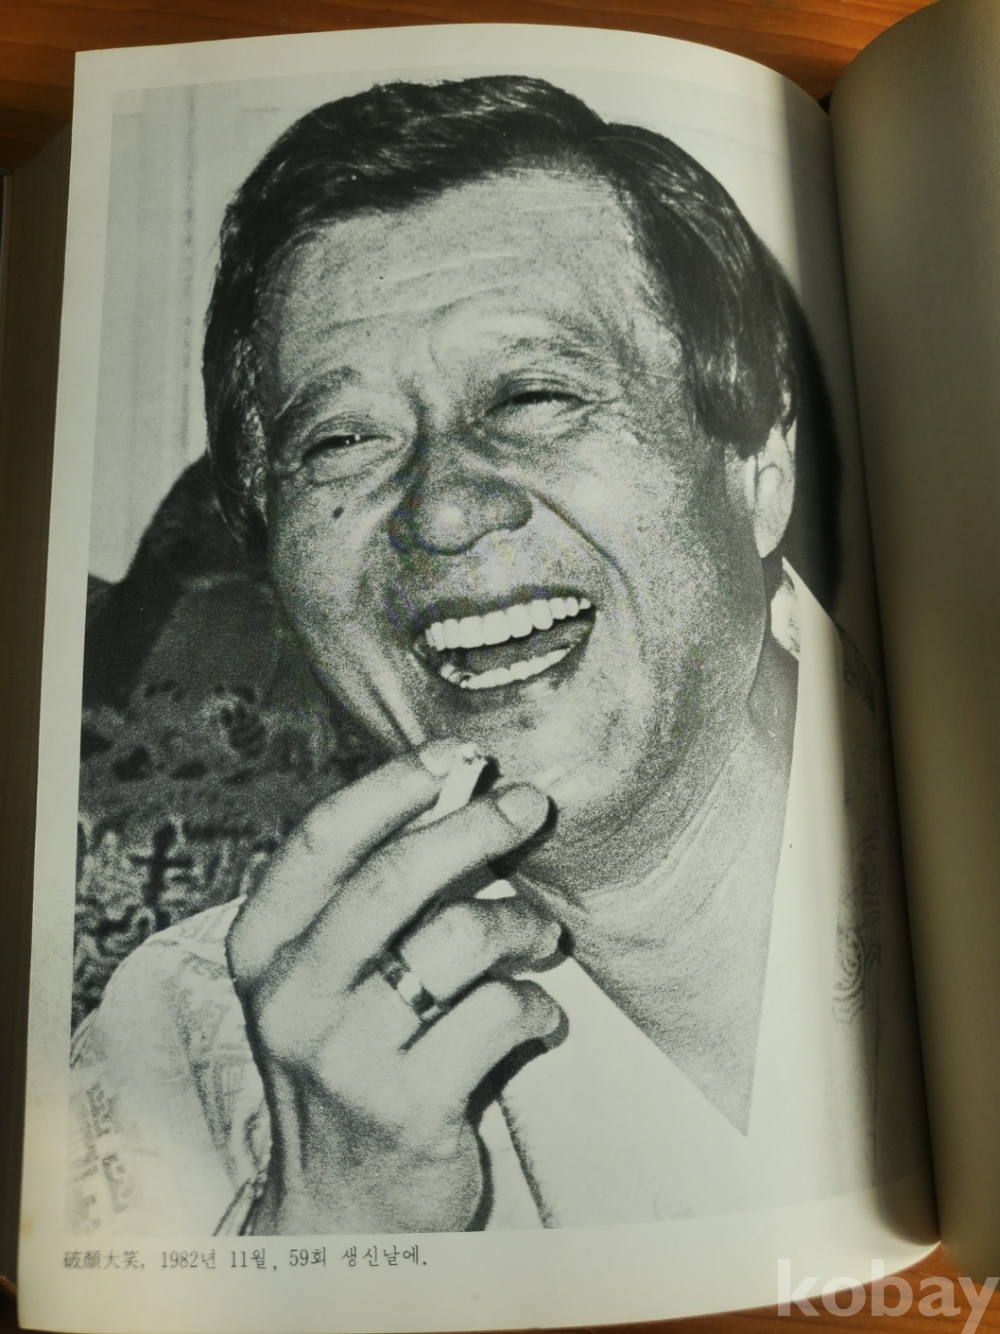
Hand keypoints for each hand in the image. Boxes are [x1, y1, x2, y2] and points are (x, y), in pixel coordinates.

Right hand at [226, 741, 561, 1234]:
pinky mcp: (408, 1106)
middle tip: (530, 805)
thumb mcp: (333, 977)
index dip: (393, 785)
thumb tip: (457, 792)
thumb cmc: (351, 1061)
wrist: (340, 1208)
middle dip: (477, 826)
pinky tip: (538, 1014)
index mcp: (263, 947)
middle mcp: (292, 995)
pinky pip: (501, 1014)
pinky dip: (538, 1003)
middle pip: (397, 876)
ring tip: (544, 936)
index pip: (322, 839)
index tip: (455, 753)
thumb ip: (374, 897)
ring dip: (522, 924)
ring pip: (462, 939)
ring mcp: (345, 1055)